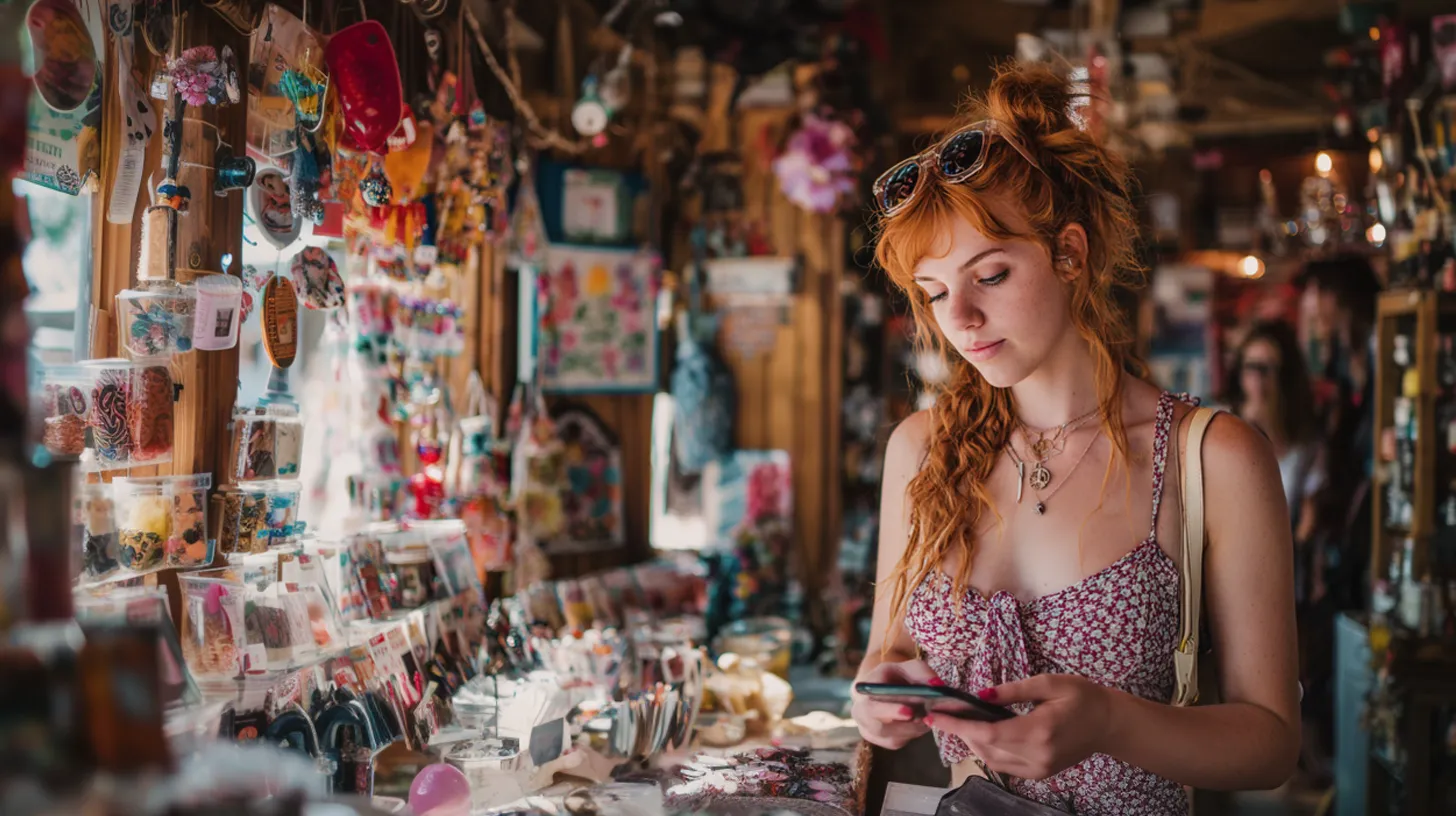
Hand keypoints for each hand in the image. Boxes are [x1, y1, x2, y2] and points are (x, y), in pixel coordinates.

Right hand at [851, 659, 942, 748]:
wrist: (886, 689)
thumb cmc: (897, 676)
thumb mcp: (908, 667)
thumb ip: (922, 672)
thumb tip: (936, 686)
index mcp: (863, 691)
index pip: (871, 706)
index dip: (889, 711)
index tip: (909, 711)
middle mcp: (860, 713)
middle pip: (879, 728)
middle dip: (905, 726)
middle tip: (925, 720)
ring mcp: (869, 730)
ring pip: (893, 738)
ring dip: (914, 728)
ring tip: (928, 716)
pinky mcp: (882, 741)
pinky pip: (899, 742)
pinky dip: (913, 733)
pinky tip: (920, 722)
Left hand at [924, 674, 1113, 780]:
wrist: (1109, 724)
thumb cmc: (1082, 697)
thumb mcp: (1049, 683)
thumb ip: (1013, 690)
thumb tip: (981, 695)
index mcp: (1039, 731)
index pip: (987, 734)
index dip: (958, 726)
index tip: (935, 716)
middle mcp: (1036, 756)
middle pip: (985, 748)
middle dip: (960, 732)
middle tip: (943, 713)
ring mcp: (1039, 769)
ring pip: (992, 760)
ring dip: (972, 742)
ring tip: (959, 721)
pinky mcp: (1040, 774)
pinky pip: (1005, 766)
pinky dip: (989, 751)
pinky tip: (982, 734)